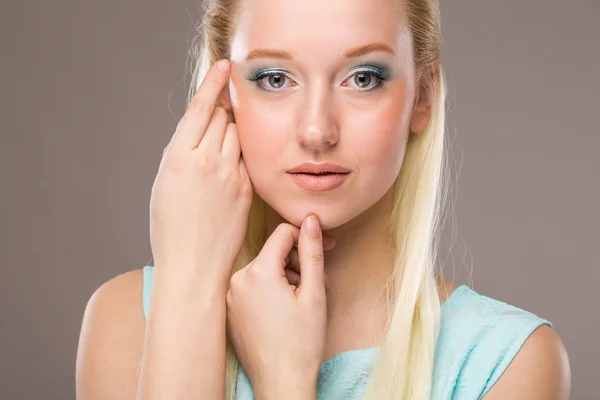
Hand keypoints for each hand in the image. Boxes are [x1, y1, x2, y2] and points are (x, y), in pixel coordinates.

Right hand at [149, 59, 252, 286]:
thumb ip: (181, 152)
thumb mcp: (164, 184)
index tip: (224, 66)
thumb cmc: (170, 228)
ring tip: (219, 154)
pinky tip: (229, 172)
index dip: (213, 83)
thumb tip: (199, 129)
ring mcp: (231, 175)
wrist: (193, 266)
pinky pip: (246, 159)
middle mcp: (206, 162)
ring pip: (238, 135)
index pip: (201, 108)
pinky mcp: (247, 188)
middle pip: (222, 117)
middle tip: (214, 125)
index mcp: (178, 158)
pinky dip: (239, 157)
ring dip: (231, 134)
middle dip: (219, 115)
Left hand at [226, 215, 328, 398]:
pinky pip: (253, 287)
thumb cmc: (301, 343)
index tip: (325, 247)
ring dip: (287, 277)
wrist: (281, 383)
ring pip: (264, 270)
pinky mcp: (230, 311)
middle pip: (273, 253)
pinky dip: (272, 290)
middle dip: (299, 261)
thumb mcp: (314, 293)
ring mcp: (231, 297)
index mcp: (258, 272)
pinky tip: (287, 309)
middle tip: (321, 282)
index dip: (307, 237)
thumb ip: (311, 252)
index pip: (283, 233)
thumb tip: (311, 220)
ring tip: (306, 299)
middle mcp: (238, 280)